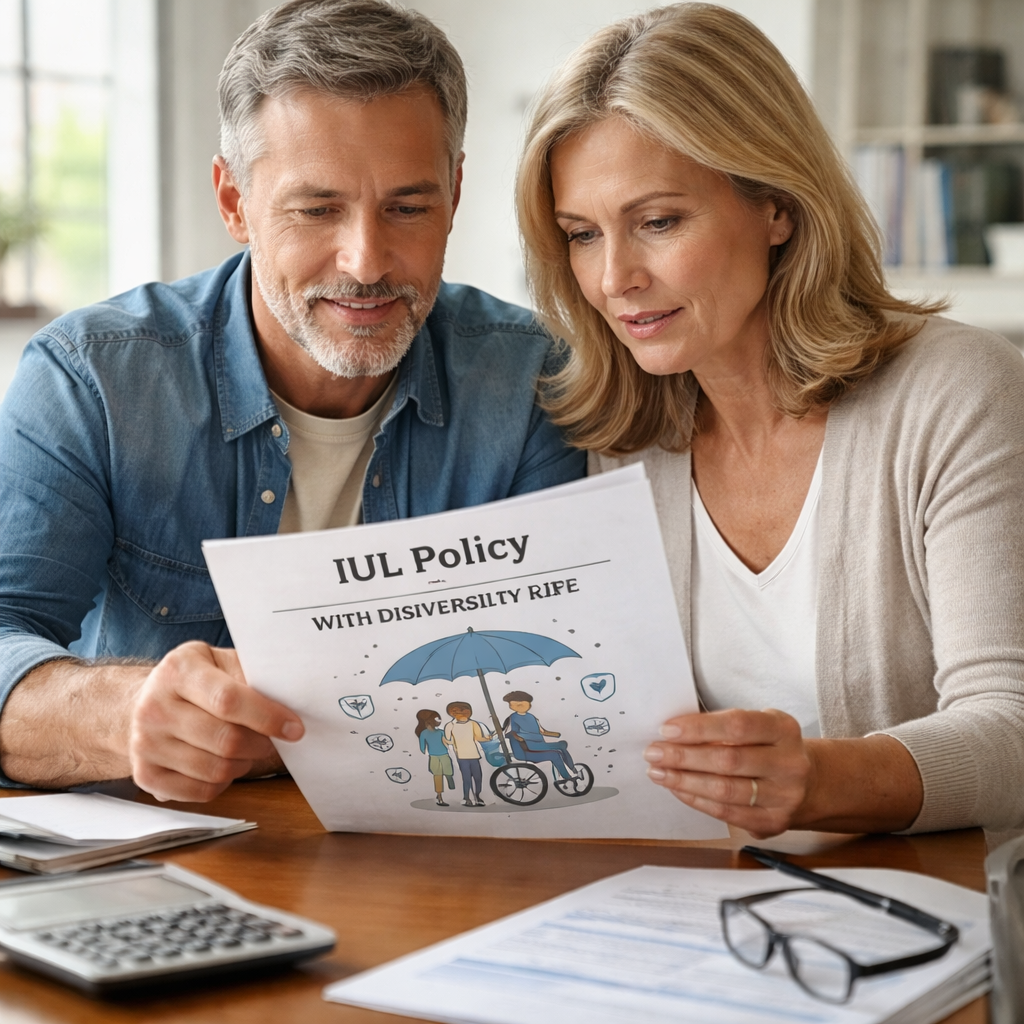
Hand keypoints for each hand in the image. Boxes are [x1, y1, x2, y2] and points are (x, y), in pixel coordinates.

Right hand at [130, 641, 303, 802]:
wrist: (147, 700)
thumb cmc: (197, 680)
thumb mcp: (220, 661)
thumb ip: (250, 676)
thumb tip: (290, 700)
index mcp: (178, 670)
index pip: (228, 700)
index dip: (267, 717)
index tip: (294, 728)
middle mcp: (154, 707)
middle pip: (226, 741)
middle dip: (261, 744)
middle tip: (270, 739)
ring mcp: (145, 744)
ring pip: (216, 770)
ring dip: (244, 763)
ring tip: (246, 749)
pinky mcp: (145, 775)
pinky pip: (201, 791)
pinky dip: (224, 782)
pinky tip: (224, 763)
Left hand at [643, 709, 812, 838]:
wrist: (810, 782)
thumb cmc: (771, 747)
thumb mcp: (759, 726)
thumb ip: (723, 726)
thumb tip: (674, 732)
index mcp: (784, 729)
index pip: (737, 725)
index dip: (699, 728)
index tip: (667, 729)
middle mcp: (789, 764)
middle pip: (728, 760)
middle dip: (683, 757)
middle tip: (654, 752)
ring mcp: (784, 797)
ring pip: (725, 790)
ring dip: (684, 781)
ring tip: (659, 772)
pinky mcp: (773, 822)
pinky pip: (726, 813)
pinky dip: (696, 799)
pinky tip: (678, 789)